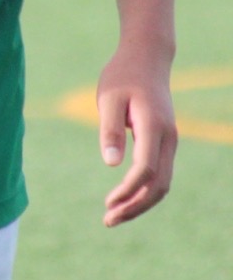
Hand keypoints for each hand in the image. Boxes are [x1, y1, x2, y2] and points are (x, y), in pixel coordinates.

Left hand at [96, 48, 176, 225]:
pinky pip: (160, 173)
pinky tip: (125, 198)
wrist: (146, 59)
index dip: (129, 190)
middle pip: (159, 184)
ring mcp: (170, 141)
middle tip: (108, 220)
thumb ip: (110, 130)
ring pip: (163, 182)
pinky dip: (145, 190)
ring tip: (113, 215)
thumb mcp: (108, 99)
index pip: (146, 169)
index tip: (108, 203)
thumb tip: (110, 164)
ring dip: (141, 202)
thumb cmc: (122, 76)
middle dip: (136, 206)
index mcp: (153, 127)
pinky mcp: (164, 141)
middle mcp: (168, 138)